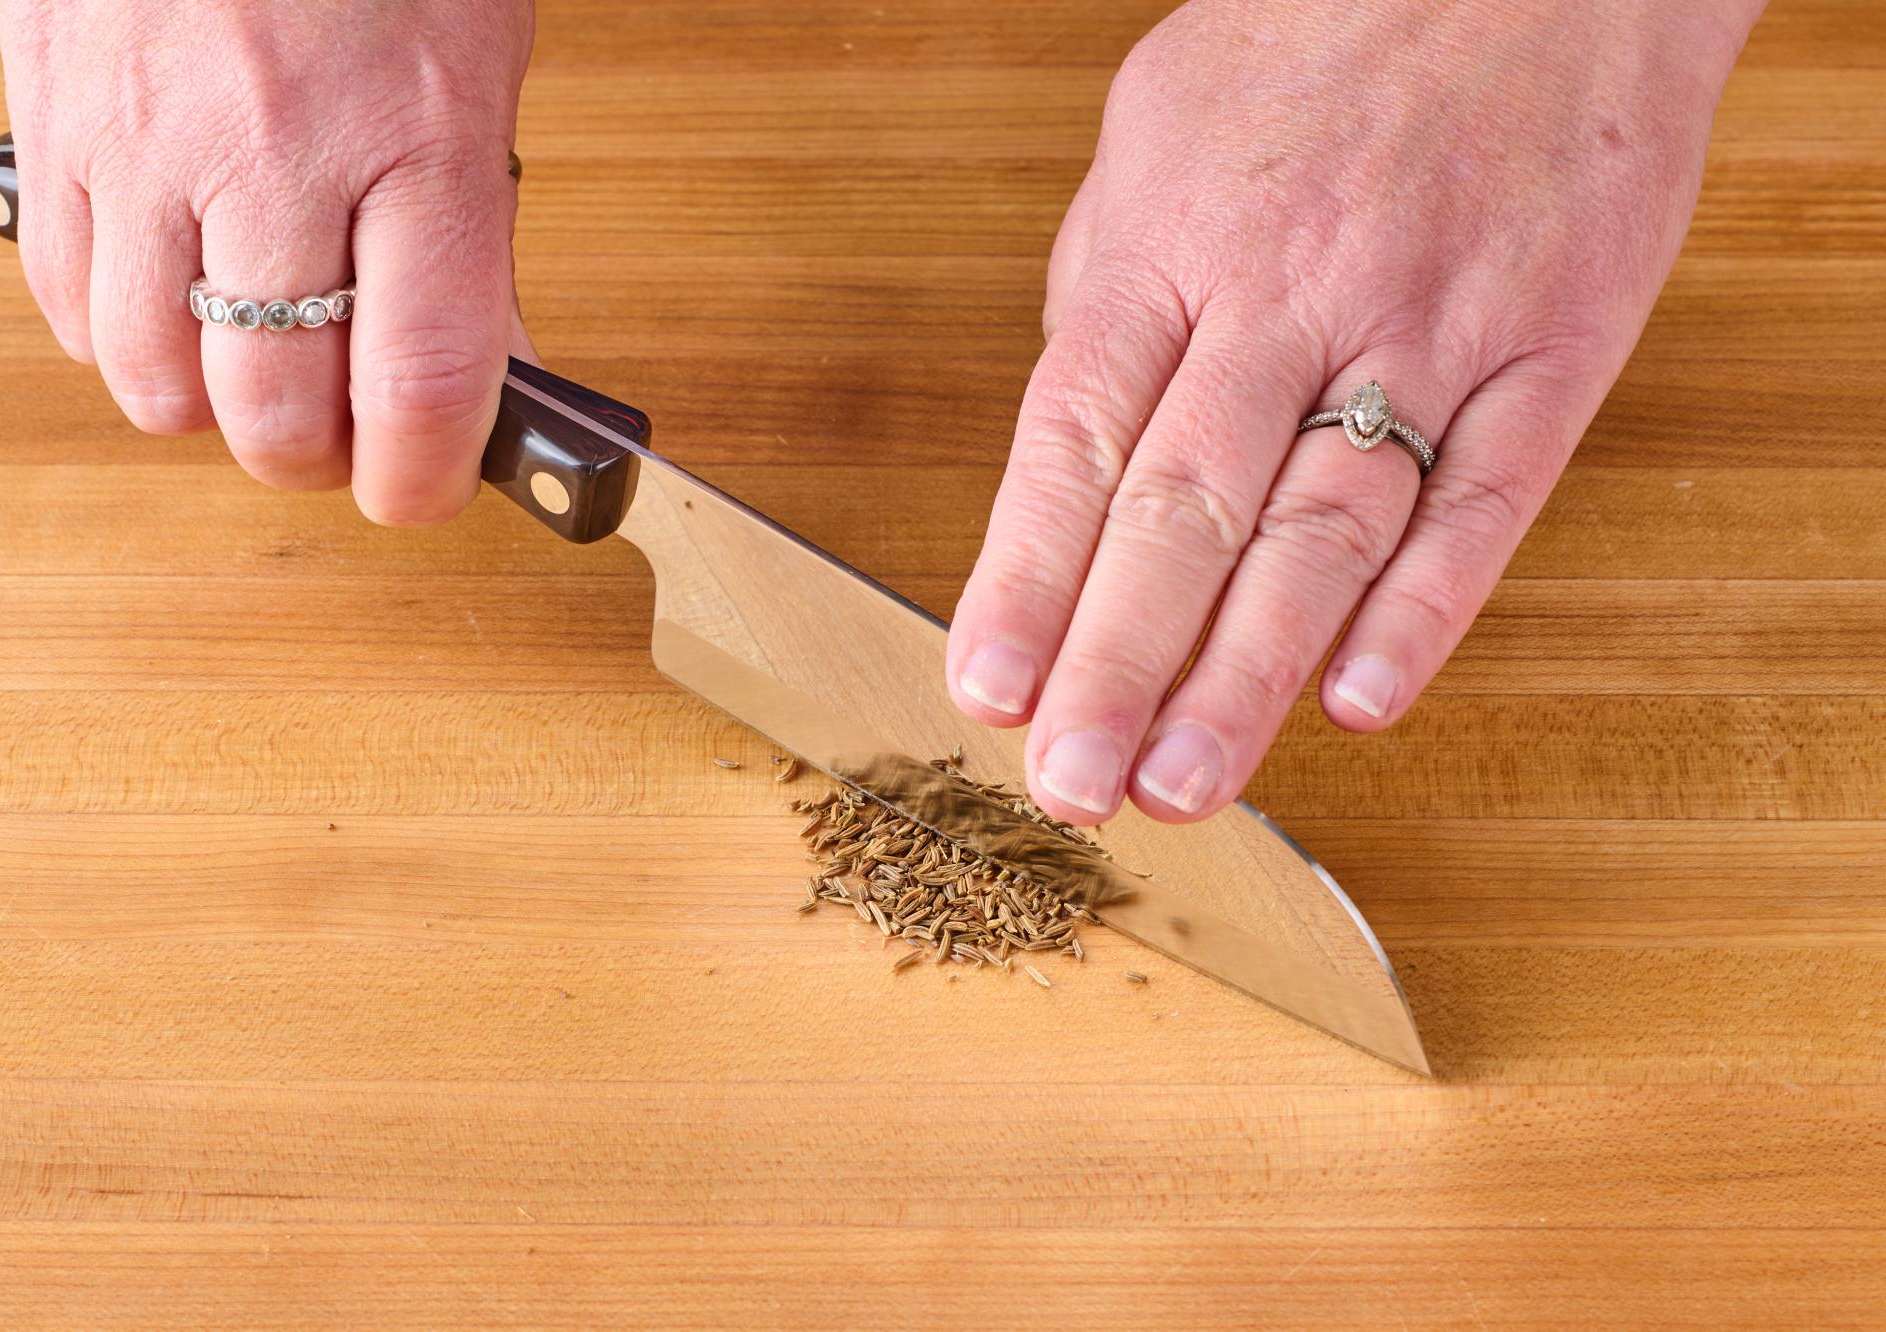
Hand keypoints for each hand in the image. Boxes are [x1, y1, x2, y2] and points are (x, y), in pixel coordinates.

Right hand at [0, 0, 533, 522]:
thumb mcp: (476, 68)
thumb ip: (474, 233)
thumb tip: (480, 372)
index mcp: (419, 136)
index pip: (420, 381)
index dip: (421, 479)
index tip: (422, 494)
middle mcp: (275, 149)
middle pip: (273, 406)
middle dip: (312, 458)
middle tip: (336, 439)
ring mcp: (144, 137)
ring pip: (149, 377)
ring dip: (208, 407)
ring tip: (249, 364)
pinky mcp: (50, 117)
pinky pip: (60, 296)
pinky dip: (114, 335)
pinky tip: (166, 299)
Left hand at [947, 0, 1763, 823]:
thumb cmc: (1323, 43)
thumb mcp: (1156, 136)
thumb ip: (1108, 294)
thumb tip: (1065, 451)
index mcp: (1173, 243)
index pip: (1075, 440)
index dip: (1025, 577)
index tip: (988, 690)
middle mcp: (1290, 292)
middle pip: (1186, 506)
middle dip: (1119, 661)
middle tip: (1075, 785)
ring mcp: (1428, 323)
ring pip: (1324, 526)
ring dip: (1249, 670)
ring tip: (1187, 781)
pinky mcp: (1554, 347)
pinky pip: (1486, 497)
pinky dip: (1424, 609)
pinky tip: (1360, 702)